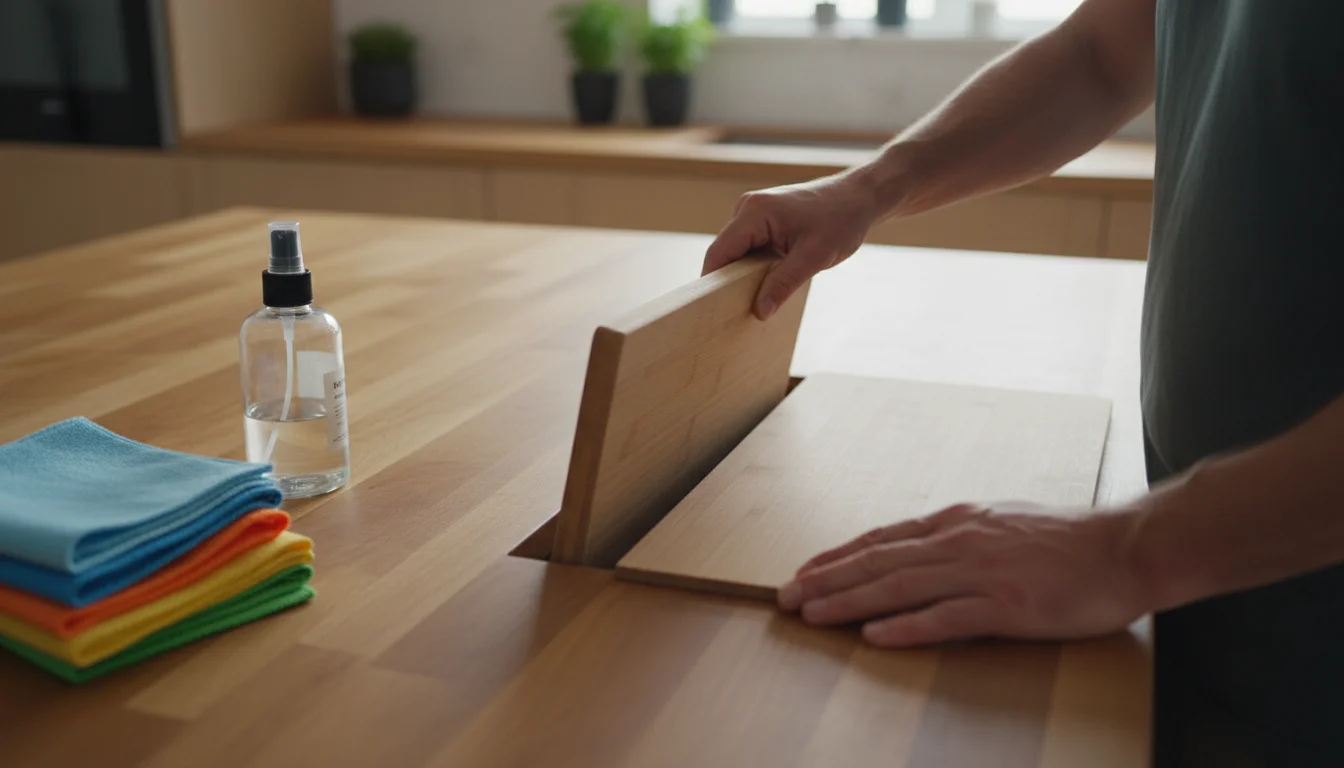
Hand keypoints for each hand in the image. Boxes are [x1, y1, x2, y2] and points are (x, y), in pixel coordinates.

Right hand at [703, 171, 882, 319]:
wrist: (860, 197)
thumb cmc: (841, 220)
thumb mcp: (814, 257)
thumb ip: (783, 284)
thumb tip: (759, 311)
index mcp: (754, 212)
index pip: (719, 252)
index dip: (712, 282)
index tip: (712, 311)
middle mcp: (748, 208)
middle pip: (725, 253)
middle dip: (728, 282)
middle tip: (734, 314)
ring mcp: (754, 212)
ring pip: (737, 252)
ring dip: (743, 275)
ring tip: (754, 301)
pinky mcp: (764, 219)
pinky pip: (749, 247)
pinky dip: (754, 267)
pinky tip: (767, 284)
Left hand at [777, 502, 1149, 647]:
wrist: (1128, 547)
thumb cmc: (1071, 540)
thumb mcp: (1004, 523)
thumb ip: (963, 537)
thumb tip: (926, 551)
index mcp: (959, 522)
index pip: (883, 539)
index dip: (838, 556)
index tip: (804, 570)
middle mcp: (960, 541)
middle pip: (878, 561)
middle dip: (827, 579)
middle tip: (785, 597)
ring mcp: (982, 572)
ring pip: (899, 587)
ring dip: (849, 601)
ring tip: (810, 614)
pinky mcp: (1007, 605)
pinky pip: (945, 618)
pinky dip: (905, 627)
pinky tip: (874, 637)